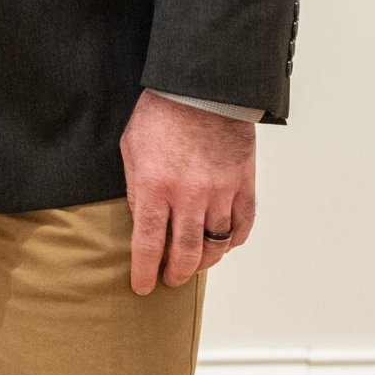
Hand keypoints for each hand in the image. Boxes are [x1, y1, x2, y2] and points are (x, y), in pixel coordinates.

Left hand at [120, 92, 255, 295]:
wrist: (202, 88)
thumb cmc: (161, 113)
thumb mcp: (131, 148)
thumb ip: (135, 187)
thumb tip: (140, 219)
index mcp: (155, 186)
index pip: (148, 244)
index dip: (144, 271)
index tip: (142, 286)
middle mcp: (188, 196)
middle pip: (185, 253)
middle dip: (175, 273)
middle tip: (169, 279)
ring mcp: (220, 192)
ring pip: (216, 245)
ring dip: (204, 261)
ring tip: (195, 264)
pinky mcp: (243, 184)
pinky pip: (242, 225)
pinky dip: (233, 241)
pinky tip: (223, 244)